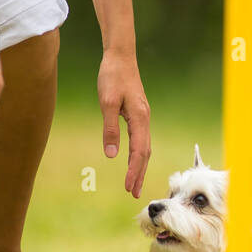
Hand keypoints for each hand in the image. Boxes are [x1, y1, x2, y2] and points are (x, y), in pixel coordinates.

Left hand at [97, 49, 150, 196]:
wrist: (120, 57)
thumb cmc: (112, 77)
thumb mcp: (107, 103)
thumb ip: (110, 129)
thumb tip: (111, 155)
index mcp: (139, 118)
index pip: (138, 152)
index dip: (134, 171)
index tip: (129, 188)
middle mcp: (145, 120)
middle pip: (145, 153)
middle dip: (140, 175)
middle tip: (134, 194)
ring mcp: (143, 117)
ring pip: (144, 147)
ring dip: (140, 167)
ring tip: (134, 183)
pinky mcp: (138, 114)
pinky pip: (141, 140)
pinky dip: (139, 154)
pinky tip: (134, 161)